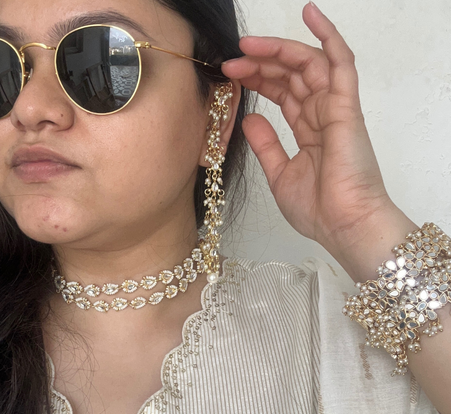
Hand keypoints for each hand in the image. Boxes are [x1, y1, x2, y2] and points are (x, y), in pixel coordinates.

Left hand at [221, 2, 404, 258]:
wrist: (343, 226)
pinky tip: (310, 14)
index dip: (258, 79)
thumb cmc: (318, 209)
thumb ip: (266, 145)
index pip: (283, 93)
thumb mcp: (279, 175)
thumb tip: (249, 118)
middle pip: (292, 76)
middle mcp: (323, 116)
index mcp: (309, 132)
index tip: (230, 75)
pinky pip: (341, 63)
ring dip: (279, 51)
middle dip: (261, 64)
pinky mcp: (347, 108)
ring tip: (248, 47)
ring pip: (309, 65)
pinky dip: (328, 37)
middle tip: (232, 60)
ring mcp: (336, 109)